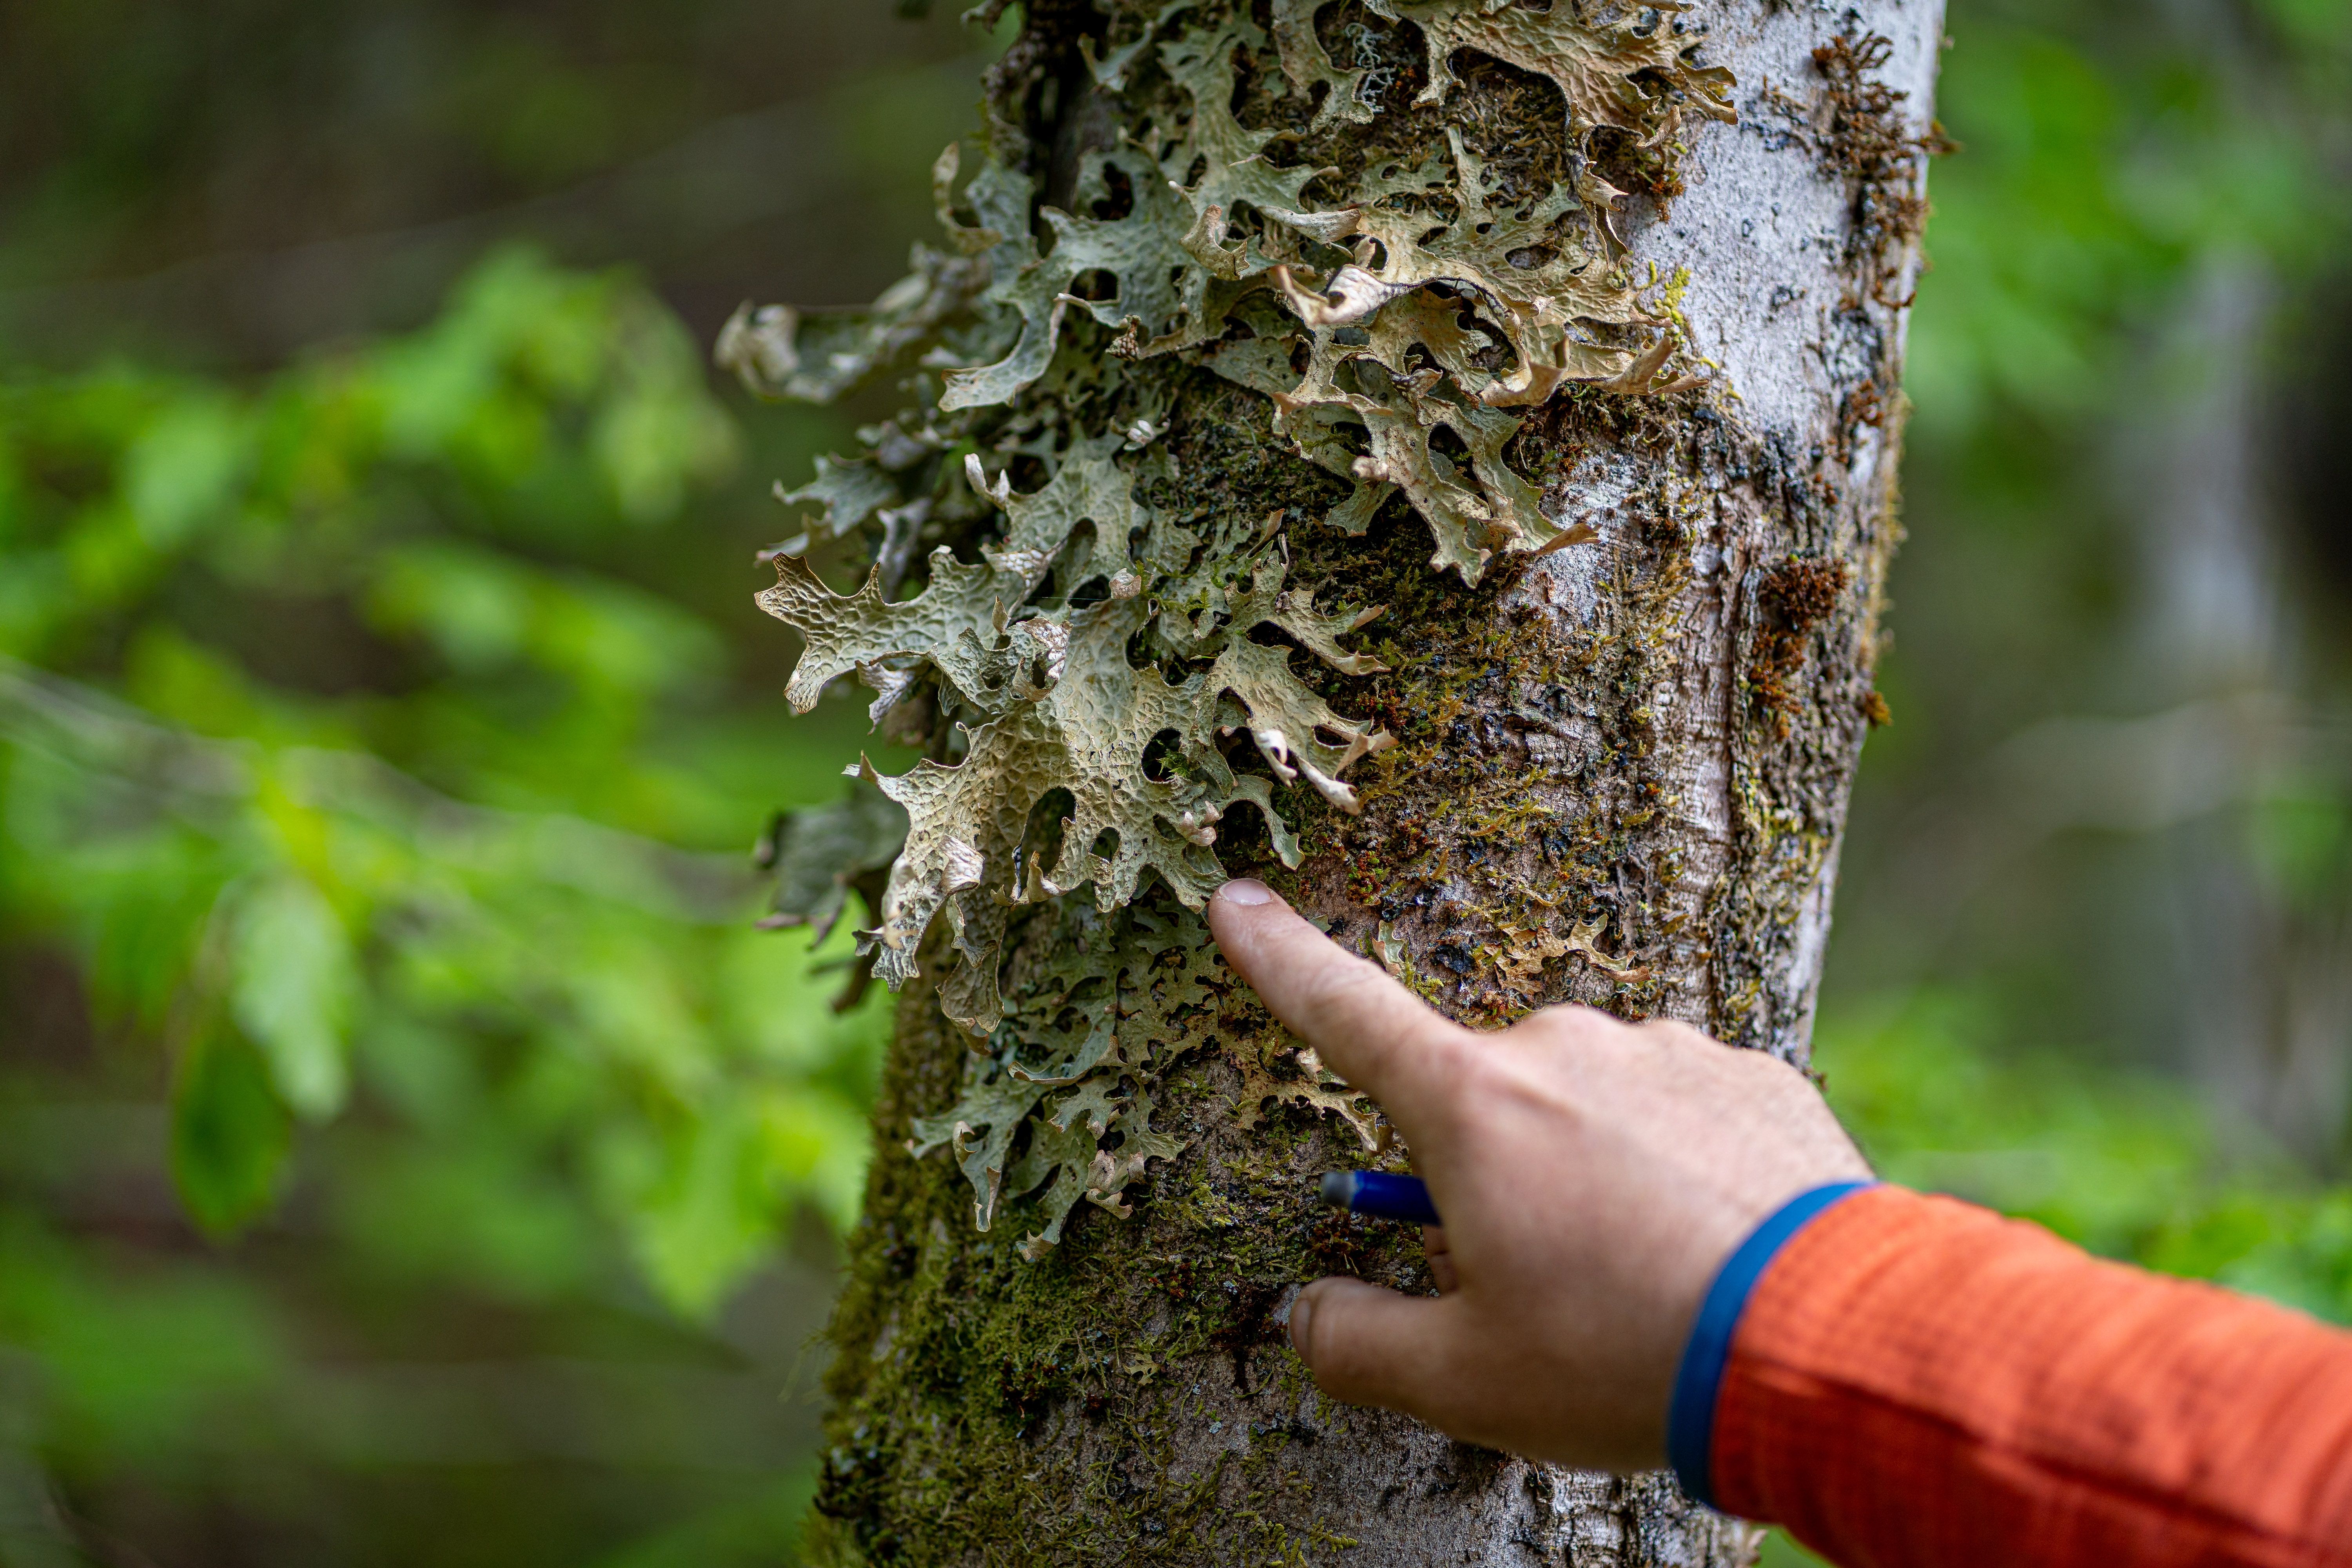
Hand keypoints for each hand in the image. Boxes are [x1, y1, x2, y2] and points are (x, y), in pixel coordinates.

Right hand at [1206, 878, 1871, 1472]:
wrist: (1830, 1342)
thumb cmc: (1627, 1359)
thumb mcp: (1466, 1382)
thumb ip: (1358, 1342)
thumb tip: (1310, 1313)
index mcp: (1473, 1106)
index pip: (1342, 1011)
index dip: (1279, 957)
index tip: (1235, 899)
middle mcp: (1563, 1050)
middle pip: (1487, 1108)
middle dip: (1495, 1182)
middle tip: (1549, 1289)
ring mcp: (1664, 1055)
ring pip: (1590, 1113)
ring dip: (1595, 1178)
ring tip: (1653, 1283)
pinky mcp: (1752, 1077)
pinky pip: (1682, 1116)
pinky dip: (1681, 1174)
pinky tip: (1716, 1250)